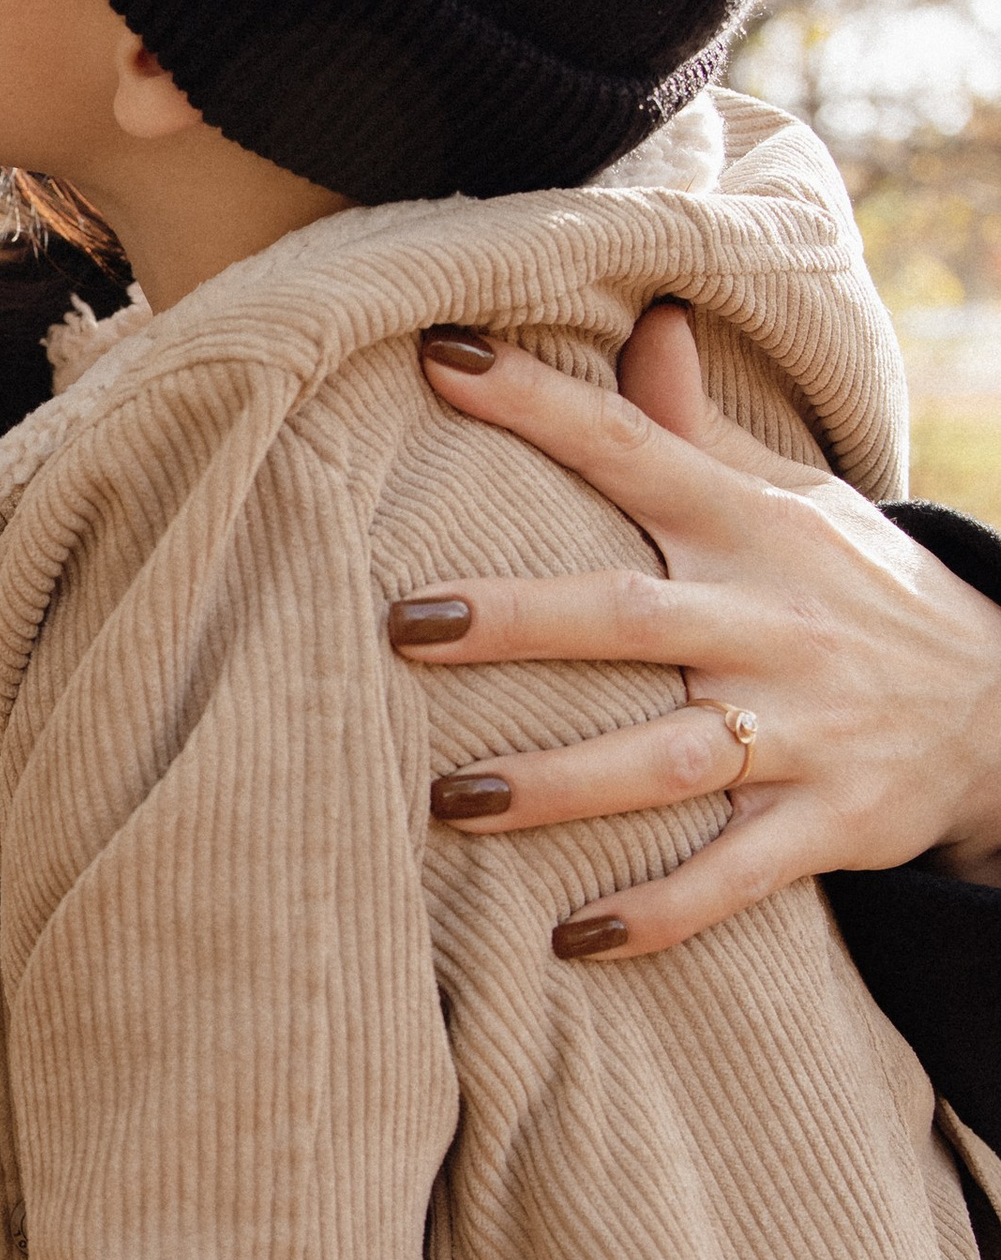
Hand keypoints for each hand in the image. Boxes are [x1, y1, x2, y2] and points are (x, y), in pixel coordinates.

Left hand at [389, 306, 1000, 957]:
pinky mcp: (831, 825)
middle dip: (516, 620)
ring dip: (558, 786)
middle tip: (401, 621)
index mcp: (752, 528)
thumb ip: (697, 426)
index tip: (441, 359)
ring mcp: (805, 730)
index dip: (541, 404)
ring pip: (667, 761)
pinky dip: (658, 913)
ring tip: (449, 800)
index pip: (635, 449)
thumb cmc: (860, 592)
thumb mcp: (796, 498)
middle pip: (630, 617)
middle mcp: (773, 623)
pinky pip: (735, 877)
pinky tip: (569, 941)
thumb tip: (642, 318)